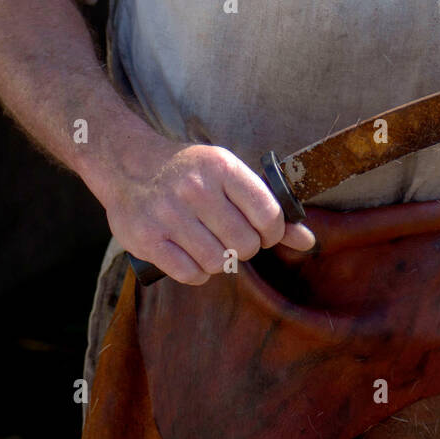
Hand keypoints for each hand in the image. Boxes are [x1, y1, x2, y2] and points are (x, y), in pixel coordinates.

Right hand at [104, 140, 315, 284]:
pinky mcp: (147, 238)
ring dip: (220, 261)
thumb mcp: (229, 175)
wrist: (130, 164)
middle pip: (245, 244)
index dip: (274, 232)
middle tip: (233, 239)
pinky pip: (190, 274)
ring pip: (219, 262)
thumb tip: (309, 241)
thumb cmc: (190, 172)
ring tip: (211, 246)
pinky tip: (192, 255)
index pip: (268, 213)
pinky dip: (197, 272)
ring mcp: (169, 214)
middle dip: (245, 248)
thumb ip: (268, 208)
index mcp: (222, 167)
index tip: (265, 232)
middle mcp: (196, 188)